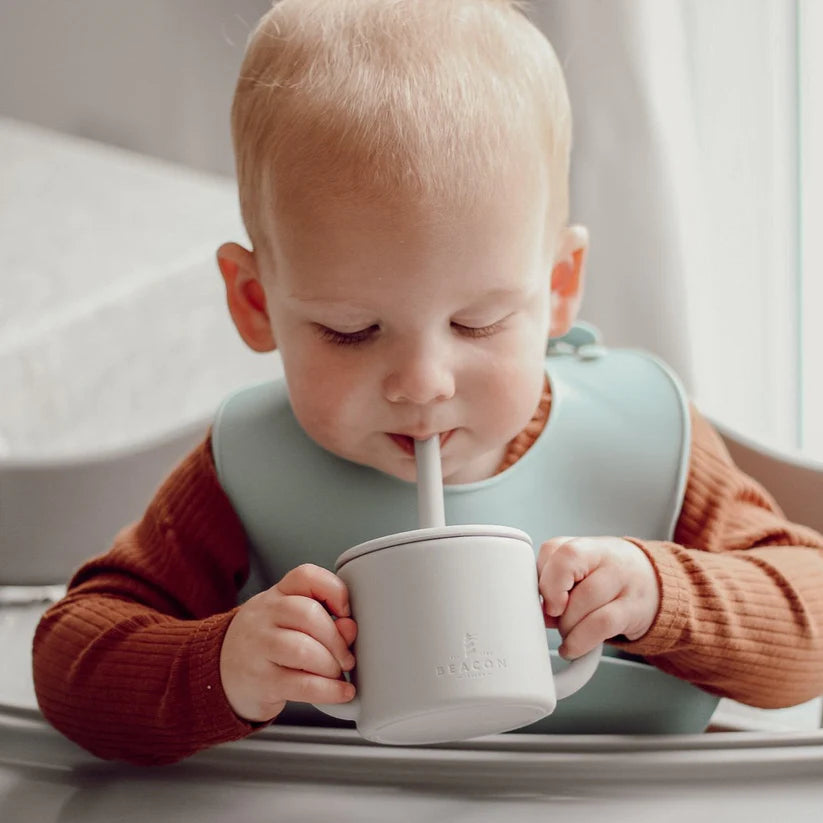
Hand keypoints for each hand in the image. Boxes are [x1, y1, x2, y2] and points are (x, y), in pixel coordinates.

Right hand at [219, 563, 356, 722]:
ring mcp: (258, 648)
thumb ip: (323, 618)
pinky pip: (301, 684)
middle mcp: (264, 616)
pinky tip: (341, 691)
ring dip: (331, 665)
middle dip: (337, 639)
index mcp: (276, 594)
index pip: (305, 576)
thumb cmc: (265, 642)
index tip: (346, 611)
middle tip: (347, 656)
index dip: (334, 590)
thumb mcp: (290, 620)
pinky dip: (329, 690)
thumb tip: (350, 628)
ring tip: (337, 673)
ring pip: (303, 650)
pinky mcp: (261, 681)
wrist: (221, 672)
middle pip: (308, 614)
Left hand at [537, 537, 659, 658]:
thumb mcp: (582, 570)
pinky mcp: (633, 609)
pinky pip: (600, 626)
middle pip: (567, 571)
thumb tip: (540, 612)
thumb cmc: (609, 576)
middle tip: (554, 618)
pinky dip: (580, 642)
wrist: (656, 583)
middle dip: (552, 603)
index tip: (543, 598)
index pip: (554, 549)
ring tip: (567, 633)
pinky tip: (573, 647)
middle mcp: (605, 558)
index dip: (543, 576)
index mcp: (585, 546)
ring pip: (583, 602)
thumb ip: (556, 583)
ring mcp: (622, 581)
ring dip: (566, 626)